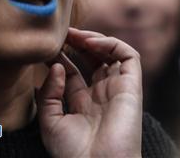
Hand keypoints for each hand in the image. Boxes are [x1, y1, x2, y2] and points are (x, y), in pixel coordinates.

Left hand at [37, 28, 142, 157]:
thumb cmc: (73, 154)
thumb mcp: (50, 123)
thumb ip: (49, 94)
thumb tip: (57, 66)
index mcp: (84, 104)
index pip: (73, 72)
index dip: (61, 57)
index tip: (46, 47)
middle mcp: (102, 94)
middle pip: (92, 59)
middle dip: (76, 44)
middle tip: (60, 34)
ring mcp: (118, 88)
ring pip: (111, 53)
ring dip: (93, 39)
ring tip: (73, 34)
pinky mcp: (132, 85)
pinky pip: (128, 55)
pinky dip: (111, 43)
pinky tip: (90, 43)